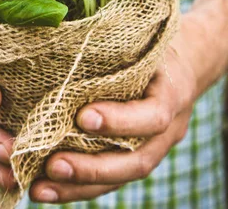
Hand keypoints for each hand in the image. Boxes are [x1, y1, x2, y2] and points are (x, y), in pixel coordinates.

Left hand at [30, 15, 197, 203]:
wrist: (188, 64)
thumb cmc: (155, 43)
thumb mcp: (145, 38)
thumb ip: (118, 48)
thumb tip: (64, 44)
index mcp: (172, 94)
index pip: (153, 115)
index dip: (120, 120)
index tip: (83, 117)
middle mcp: (168, 130)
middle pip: (136, 161)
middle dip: (93, 168)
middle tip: (53, 166)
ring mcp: (155, 148)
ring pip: (121, 177)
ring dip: (79, 186)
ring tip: (39, 188)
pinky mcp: (138, 156)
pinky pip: (111, 179)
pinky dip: (78, 187)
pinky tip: (46, 189)